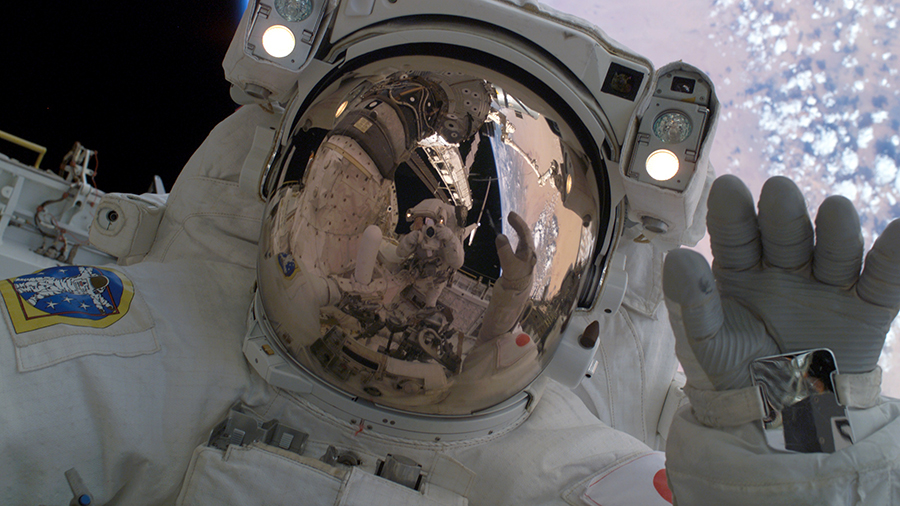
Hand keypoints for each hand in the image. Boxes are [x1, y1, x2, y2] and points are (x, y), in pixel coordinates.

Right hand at [496, 212, 535, 286]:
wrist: (516, 295)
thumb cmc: (515, 280)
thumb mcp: (509, 265)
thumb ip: (505, 251)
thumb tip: (500, 236)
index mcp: (529, 253)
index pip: (525, 234)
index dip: (518, 223)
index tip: (510, 215)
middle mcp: (529, 254)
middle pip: (525, 235)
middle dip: (518, 224)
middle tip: (510, 215)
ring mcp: (525, 258)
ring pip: (523, 240)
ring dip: (517, 230)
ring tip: (511, 222)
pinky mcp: (519, 262)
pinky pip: (518, 245)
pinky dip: (514, 238)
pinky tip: (510, 238)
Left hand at [664, 175, 899, 391]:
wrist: (779, 421)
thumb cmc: (732, 375)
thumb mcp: (704, 342)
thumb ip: (690, 302)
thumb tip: (677, 257)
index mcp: (741, 269)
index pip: (735, 235)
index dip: (732, 212)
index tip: (728, 188)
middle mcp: (785, 268)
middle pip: (785, 234)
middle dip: (783, 214)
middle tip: (779, 192)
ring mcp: (827, 285)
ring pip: (834, 250)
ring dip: (836, 230)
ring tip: (836, 209)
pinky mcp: (866, 309)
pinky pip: (884, 280)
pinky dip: (895, 256)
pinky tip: (899, 231)